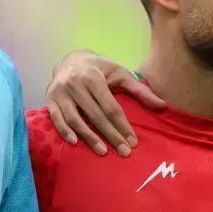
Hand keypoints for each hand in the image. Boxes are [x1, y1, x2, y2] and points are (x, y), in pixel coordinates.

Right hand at [45, 51, 165, 155]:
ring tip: (103, 152)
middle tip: (124, 152)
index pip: (110, 107)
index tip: (133, 141)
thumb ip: (140, 90)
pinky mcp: (49, 99)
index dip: (122, 125)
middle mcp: (75, 84)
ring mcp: (60, 92)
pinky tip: (76, 143)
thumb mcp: (120, 74)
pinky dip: (65, 132)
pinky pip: (56, 119)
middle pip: (95, 115)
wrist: (70, 59)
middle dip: (111, 135)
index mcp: (93, 76)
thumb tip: (162, 106)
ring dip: (89, 137)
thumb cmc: (100, 69)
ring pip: (75, 119)